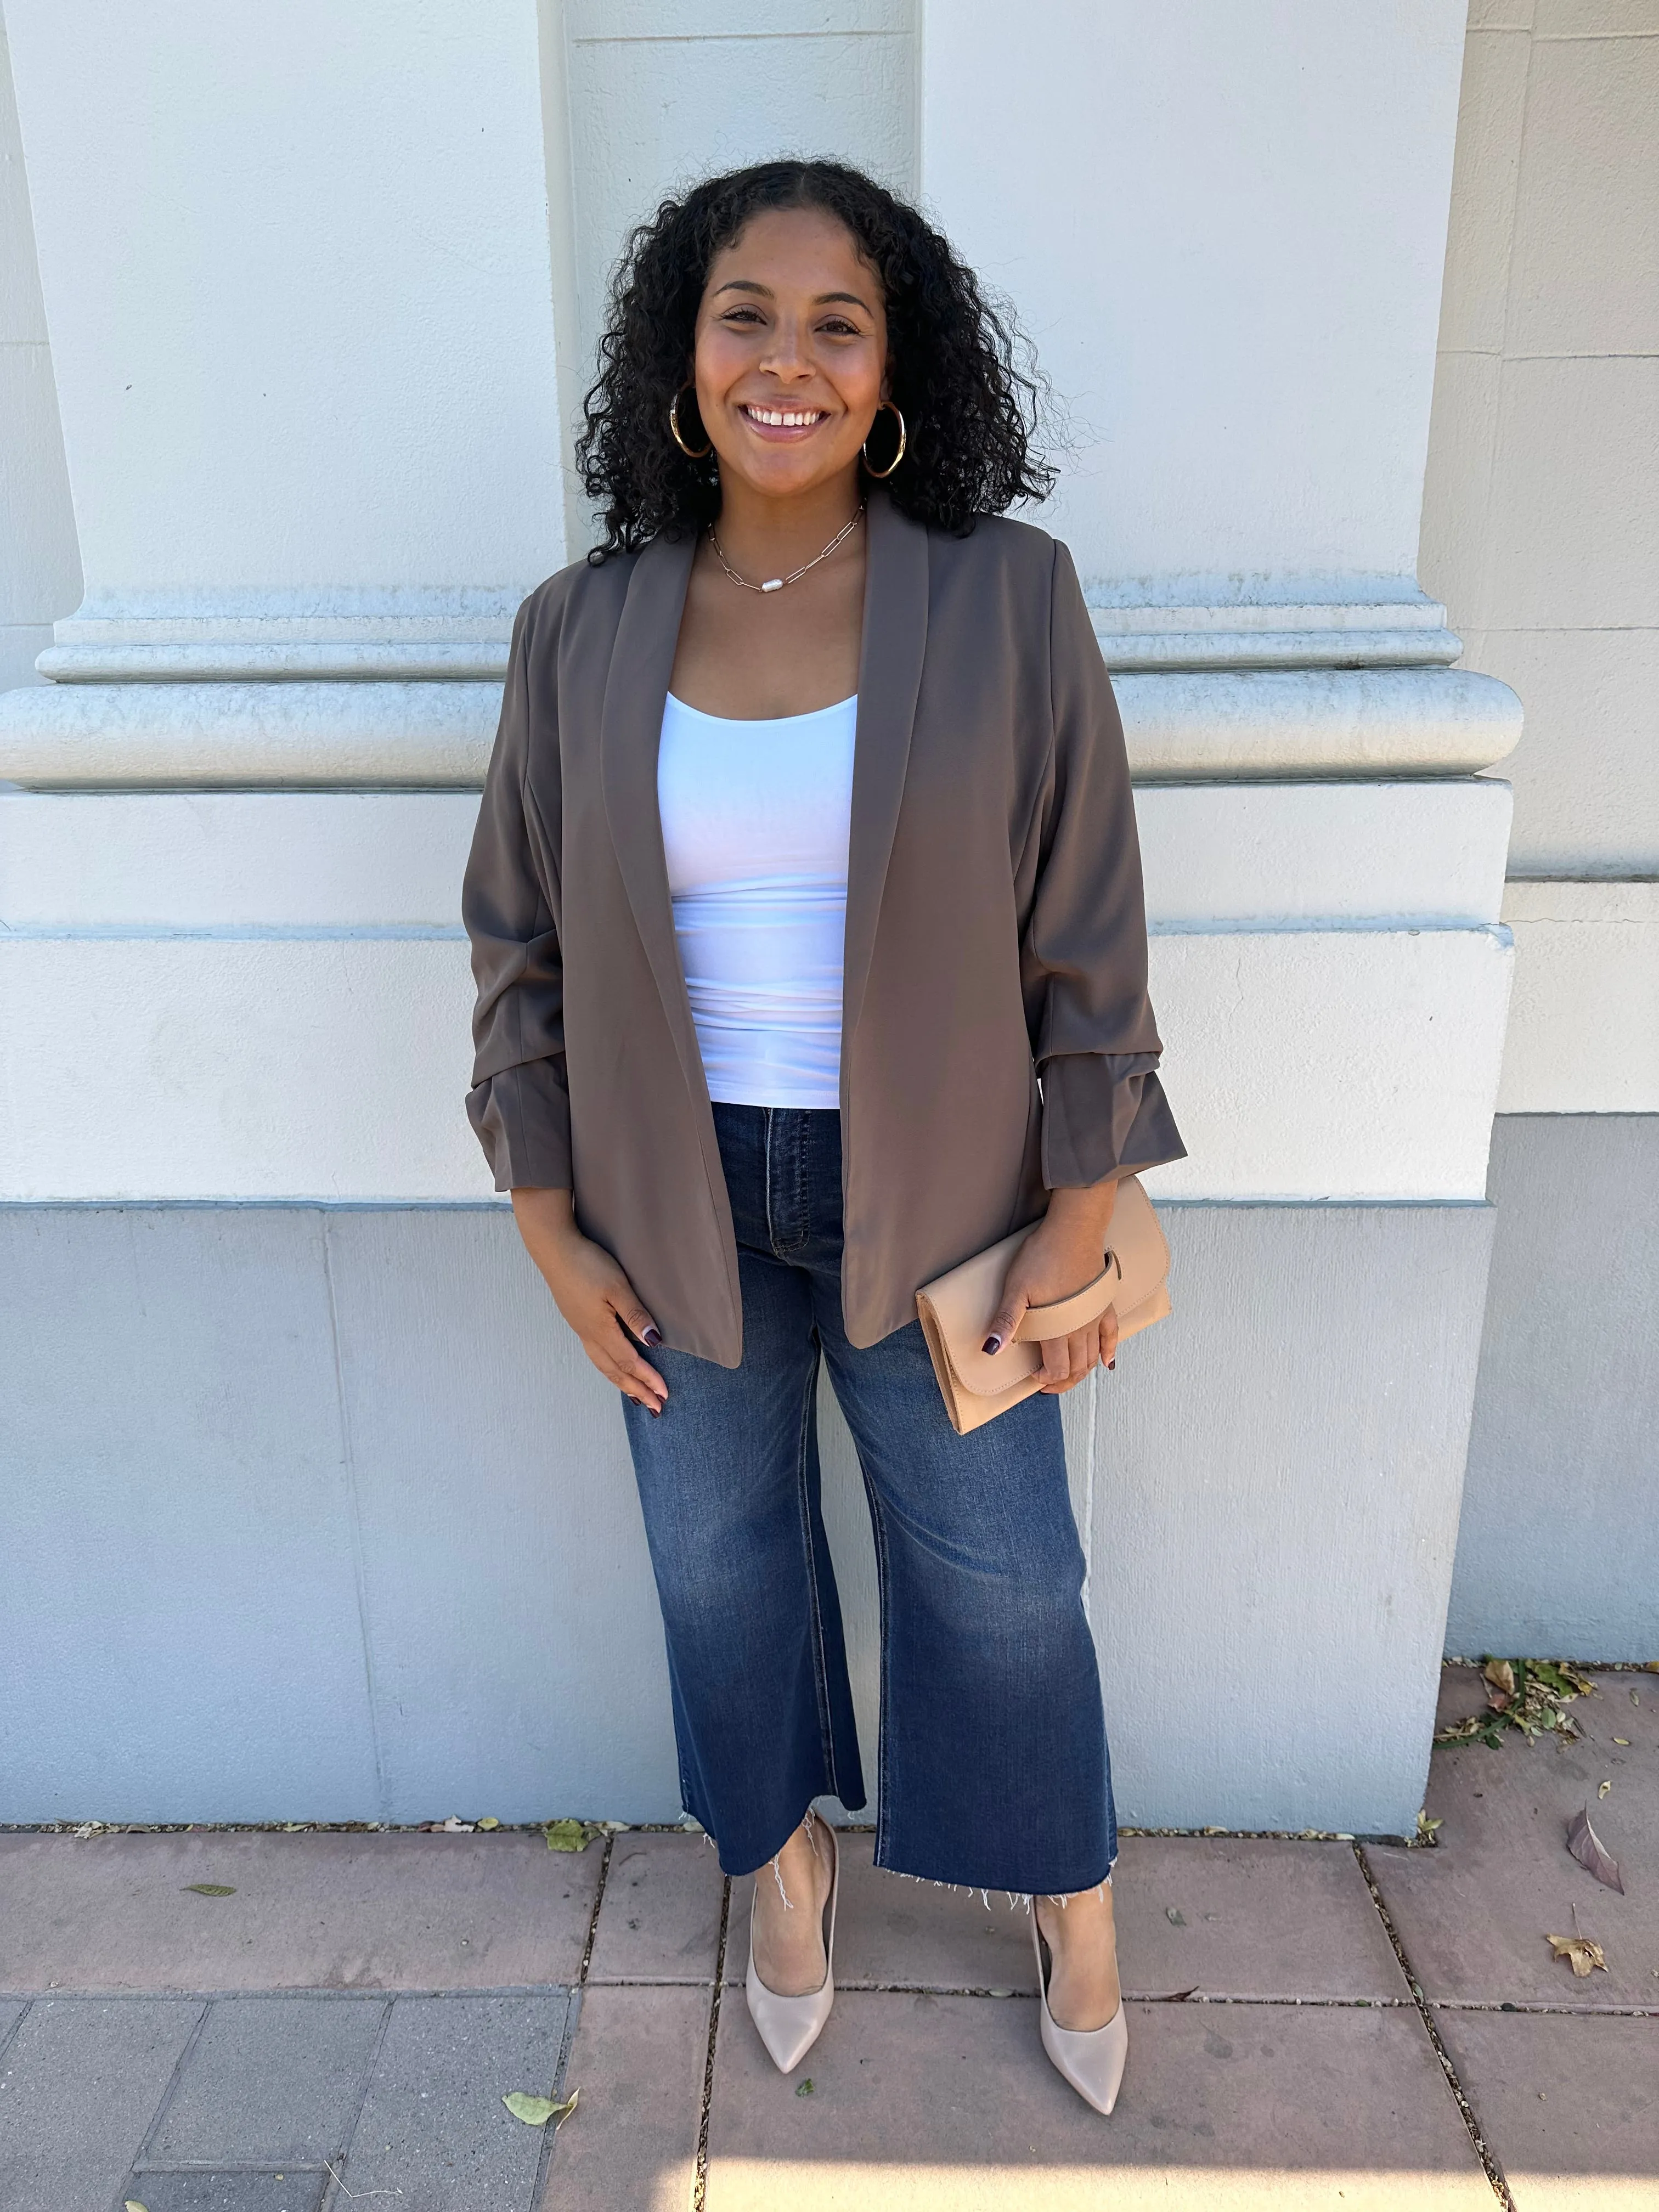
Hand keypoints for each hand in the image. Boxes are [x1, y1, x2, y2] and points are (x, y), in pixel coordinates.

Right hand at [510, 1188, 667, 1413]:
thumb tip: (654, 1343)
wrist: (554, 1248)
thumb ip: (635, 1315)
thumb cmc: (587, 1264)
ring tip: (636, 1395)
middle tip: (655, 1408)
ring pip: (603, 1365)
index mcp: (600, 1330)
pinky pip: (595, 1353)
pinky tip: (612, 1364)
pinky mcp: (576, 1319)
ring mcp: (580, 1328)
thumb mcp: (617, 1287)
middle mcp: (589, 1335)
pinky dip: (608, 1367)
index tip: (664, 1395)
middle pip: (615, 1371)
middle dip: (636, 1389)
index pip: (629, 1362)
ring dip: (621, 1382)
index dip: (648, 1379)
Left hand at [982, 1182, 1120, 1394]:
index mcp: (1058, 1328)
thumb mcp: (1016, 1288)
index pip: (1058, 1369)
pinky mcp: (1103, 1303)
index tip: (1034, 1379)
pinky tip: (1108, 1362)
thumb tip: (991, 1350)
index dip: (1047, 1381)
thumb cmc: (1042, 1256)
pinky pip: (1112, 1333)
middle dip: (1063, 1382)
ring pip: (1094, 1356)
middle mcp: (1080, 1328)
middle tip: (1048, 1383)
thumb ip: (1006, 1321)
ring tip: (1068, 1375)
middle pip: (1078, 1368)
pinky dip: (1110, 1351)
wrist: (1072, 1229)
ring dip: (1083, 1371)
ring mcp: (1094, 1316)